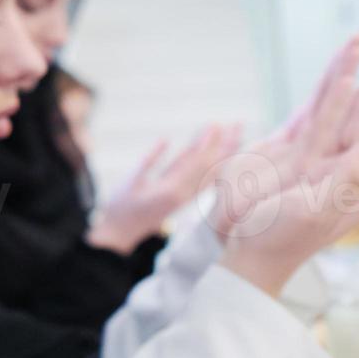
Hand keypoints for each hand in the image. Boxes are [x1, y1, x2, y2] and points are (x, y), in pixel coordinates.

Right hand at [88, 124, 241, 254]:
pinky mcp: (184, 199)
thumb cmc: (120, 205)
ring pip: (211, 173)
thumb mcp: (131, 180)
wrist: (120, 234)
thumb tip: (166, 138)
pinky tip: (224, 155)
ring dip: (225, 153)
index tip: (218, 126)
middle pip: (209, 166)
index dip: (207, 143)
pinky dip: (217, 167)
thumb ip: (150, 159)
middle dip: (225, 144)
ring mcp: (186, 198)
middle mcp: (184, 195)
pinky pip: (206, 181)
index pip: (195, 163)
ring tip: (236, 135)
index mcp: (170, 190)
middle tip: (238, 124)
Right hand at [217, 40, 358, 297]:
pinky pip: (318, 117)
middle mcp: (345, 168)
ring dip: (358, 81)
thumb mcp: (315, 211)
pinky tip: (340, 83)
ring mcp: (324, 162)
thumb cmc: (281, 237)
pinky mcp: (300, 158)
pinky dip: (329, 96)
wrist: (250, 253)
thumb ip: (346, 178)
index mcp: (357, 180)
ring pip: (345, 111)